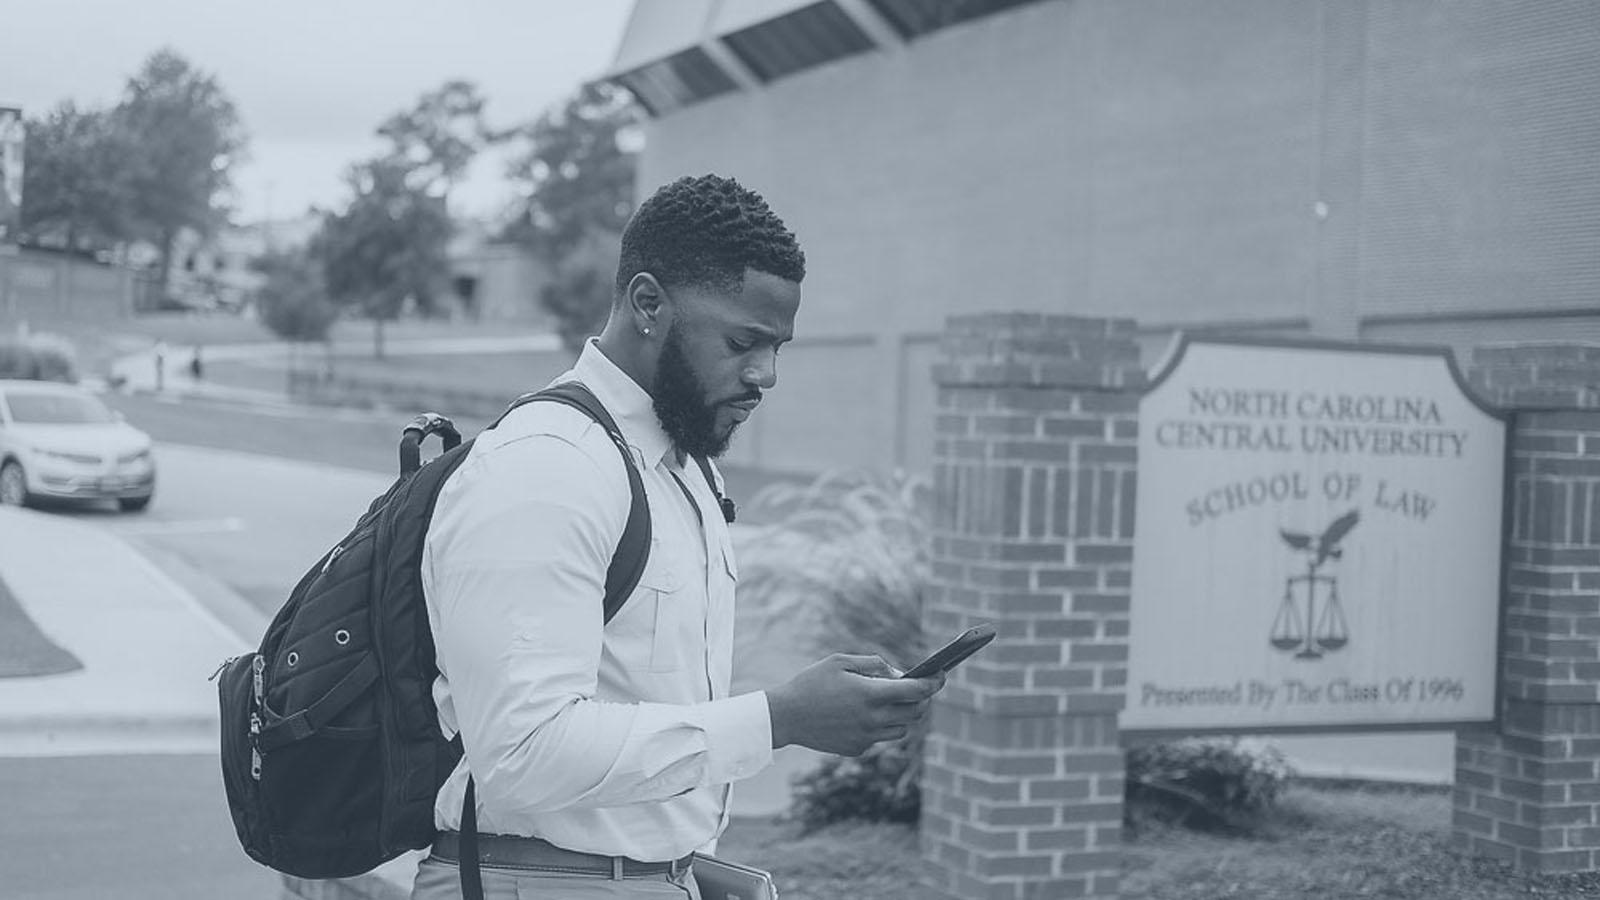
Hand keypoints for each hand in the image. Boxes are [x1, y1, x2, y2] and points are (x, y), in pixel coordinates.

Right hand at [766, 653, 945, 755]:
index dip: (934, 682)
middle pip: (915, 712)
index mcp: (871, 694)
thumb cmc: (812, 682)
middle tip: (917, 687)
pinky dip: (881, 726)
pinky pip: (880, 738)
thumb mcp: (841, 661)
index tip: (942, 675)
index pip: (916, 691)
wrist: (785, 716)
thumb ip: (874, 665)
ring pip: (901, 729)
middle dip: (921, 699)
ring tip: (890, 702)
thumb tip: (899, 675)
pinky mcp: (857, 749)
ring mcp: (866, 737)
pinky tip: (865, 715)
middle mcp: (873, 719)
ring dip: (903, 715)